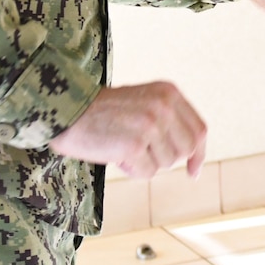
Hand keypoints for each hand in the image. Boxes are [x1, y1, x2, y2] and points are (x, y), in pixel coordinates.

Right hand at [48, 82, 206, 177]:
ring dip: (145, 162)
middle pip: (185, 150)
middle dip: (165, 158)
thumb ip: (168, 120)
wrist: (66, 110)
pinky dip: (131, 170)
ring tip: (122, 145)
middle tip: (140, 152)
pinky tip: (115, 154)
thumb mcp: (142, 102)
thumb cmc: (101, 111)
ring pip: (166, 163)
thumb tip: (193, 160)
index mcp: (168, 92)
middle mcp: (164, 106)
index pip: (199, 130)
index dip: (198, 154)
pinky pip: (147, 173)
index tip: (193, 171)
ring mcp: (151, 125)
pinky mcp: (135, 145)